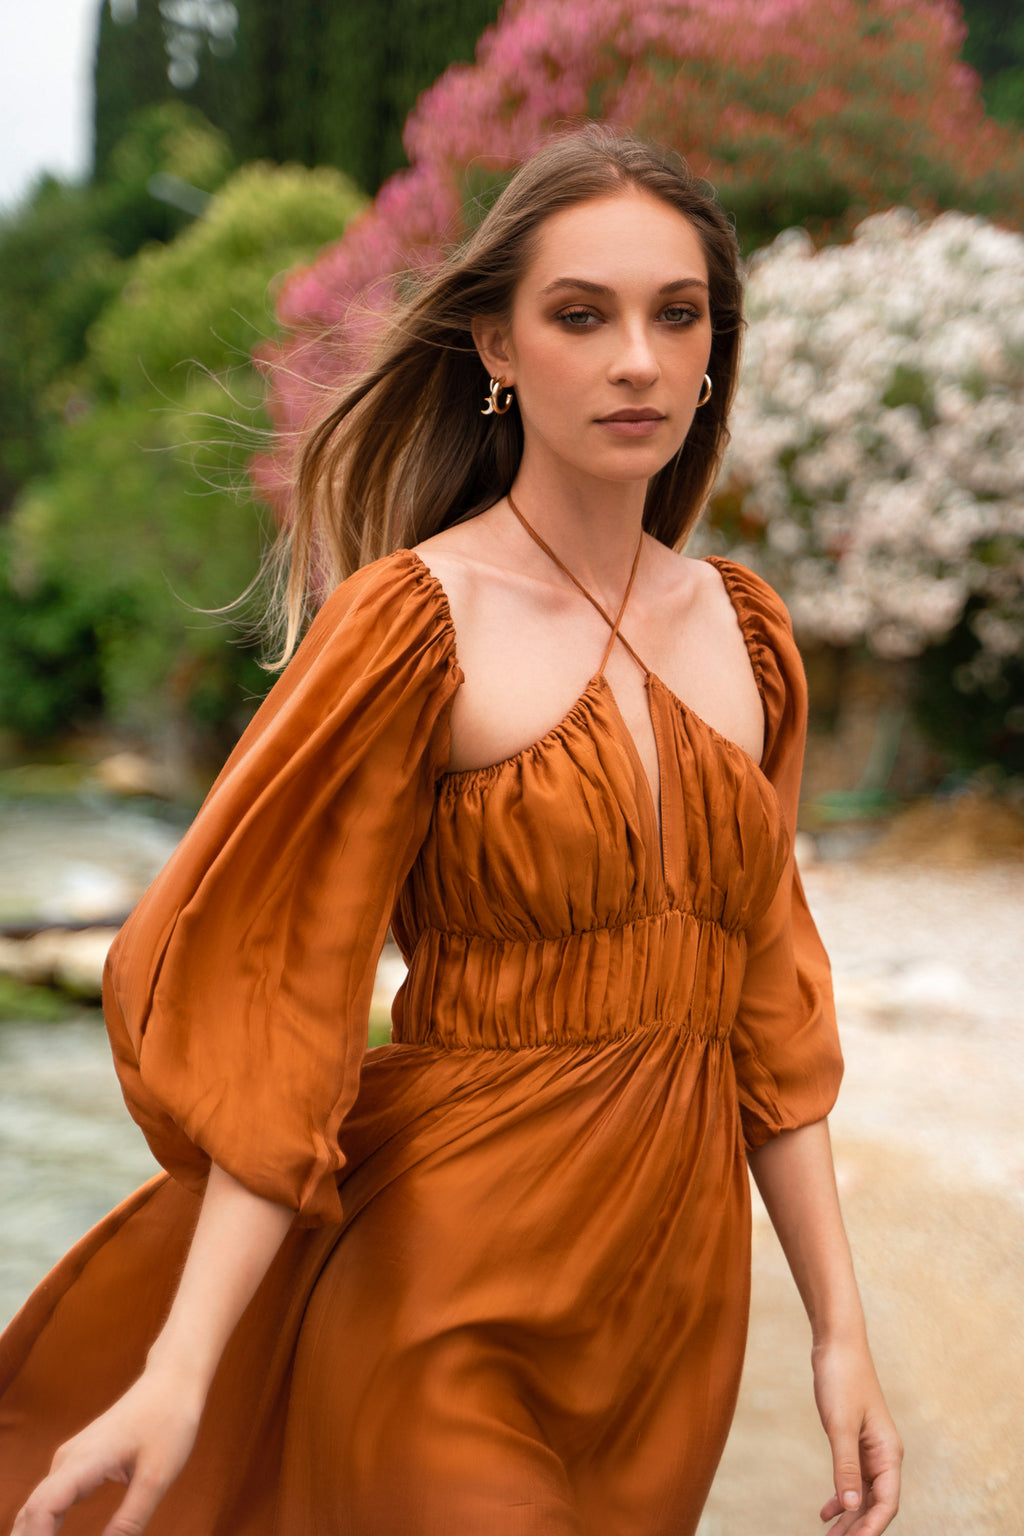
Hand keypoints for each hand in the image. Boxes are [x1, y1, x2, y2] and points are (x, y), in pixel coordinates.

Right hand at [10, 1370, 201, 1535]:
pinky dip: (45, 1525)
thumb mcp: (157, 1477)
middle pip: (32, 1512)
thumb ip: (130, 1521)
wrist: (171, 1381)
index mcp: (85, 1460)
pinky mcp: (78, 1463)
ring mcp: (70, 1460)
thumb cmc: (169, 1422)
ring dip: (34, 1534)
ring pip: (36, 1506)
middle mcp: (68, 1460)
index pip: (43, 1509)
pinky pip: (50, 1499)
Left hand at [812, 1337, 902, 1534]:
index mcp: (888, 1453)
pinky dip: (841, 1496)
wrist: (837, 1344)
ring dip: (849, 1517)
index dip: (871, 1528)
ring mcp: (870, 1448)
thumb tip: (851, 1506)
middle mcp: (884, 1455)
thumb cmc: (841, 1379)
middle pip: (876, 1504)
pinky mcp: (855, 1440)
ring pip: (863, 1494)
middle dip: (858, 1529)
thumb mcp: (840, 1425)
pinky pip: (852, 1478)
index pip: (886, 1503)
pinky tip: (826, 1511)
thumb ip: (845, 1466)